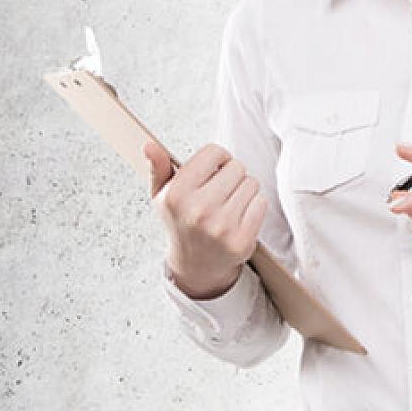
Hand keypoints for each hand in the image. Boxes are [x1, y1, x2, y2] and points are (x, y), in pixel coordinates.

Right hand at [148, 140, 264, 299]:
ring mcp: (221, 226)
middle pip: (237, 167)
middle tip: (221, 191)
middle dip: (232, 175)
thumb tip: (150, 146)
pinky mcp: (241, 239)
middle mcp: (198, 210)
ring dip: (244, 191)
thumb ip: (159, 168)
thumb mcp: (163, 196)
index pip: (214, 152)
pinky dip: (254, 206)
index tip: (214, 170)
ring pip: (252, 183)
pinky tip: (239, 217)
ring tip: (229, 205)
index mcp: (177, 194)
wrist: (196, 264)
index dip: (218, 158)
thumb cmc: (181, 222)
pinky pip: (261, 203)